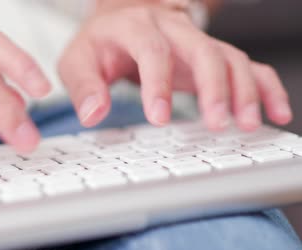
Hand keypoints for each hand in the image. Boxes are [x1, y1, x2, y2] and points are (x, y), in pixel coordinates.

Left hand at [59, 1, 291, 130]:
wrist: (117, 22)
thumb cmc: (98, 45)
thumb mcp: (76, 61)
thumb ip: (83, 86)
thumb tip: (93, 113)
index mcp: (134, 26)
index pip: (153, 51)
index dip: (158, 85)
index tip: (160, 118)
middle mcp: (171, 28)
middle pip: (202, 50)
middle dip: (214, 88)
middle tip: (218, 124)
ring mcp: (196, 40)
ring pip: (230, 57)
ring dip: (244, 91)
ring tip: (248, 124)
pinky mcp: (211, 54)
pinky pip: (247, 64)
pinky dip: (265, 86)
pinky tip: (276, 111)